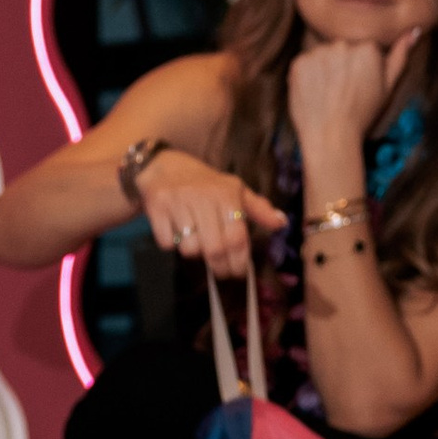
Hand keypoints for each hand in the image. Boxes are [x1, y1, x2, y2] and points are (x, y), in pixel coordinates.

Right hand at [133, 151, 286, 279]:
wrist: (163, 167)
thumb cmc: (204, 184)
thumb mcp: (233, 190)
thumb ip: (258, 208)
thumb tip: (281, 223)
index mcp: (226, 193)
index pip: (237, 237)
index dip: (239, 261)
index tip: (238, 272)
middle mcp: (203, 197)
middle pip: (214, 248)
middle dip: (219, 266)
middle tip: (221, 271)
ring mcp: (178, 202)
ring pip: (190, 249)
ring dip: (194, 252)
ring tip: (196, 241)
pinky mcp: (156, 208)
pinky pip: (167, 243)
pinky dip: (171, 243)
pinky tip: (175, 230)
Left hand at [287, 25, 418, 153]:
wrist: (331, 138)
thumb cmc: (363, 115)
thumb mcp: (388, 87)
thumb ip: (400, 56)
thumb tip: (414, 30)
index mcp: (368, 47)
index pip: (361, 50)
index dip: (358, 70)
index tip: (356, 88)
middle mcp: (343, 44)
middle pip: (341, 50)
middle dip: (340, 67)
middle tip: (341, 94)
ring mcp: (319, 53)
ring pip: (321, 57)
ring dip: (322, 71)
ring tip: (327, 96)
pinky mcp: (298, 63)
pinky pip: (303, 65)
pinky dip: (306, 78)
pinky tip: (314, 95)